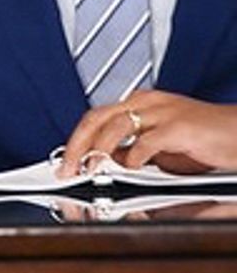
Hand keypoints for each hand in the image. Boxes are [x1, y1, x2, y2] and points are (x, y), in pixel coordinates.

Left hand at [60, 92, 236, 176]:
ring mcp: (163, 112)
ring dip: (97, 152)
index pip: (96, 118)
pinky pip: (145, 142)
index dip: (76, 141)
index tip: (65, 163)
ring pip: (115, 126)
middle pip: (97, 118)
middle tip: (66, 169)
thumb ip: (133, 153)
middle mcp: (147, 102)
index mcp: (140, 103)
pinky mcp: (179, 127)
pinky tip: (130, 169)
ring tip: (90, 170)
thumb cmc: (206, 140)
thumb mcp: (161, 149)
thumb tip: (109, 165)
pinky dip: (132, 158)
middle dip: (76, 145)